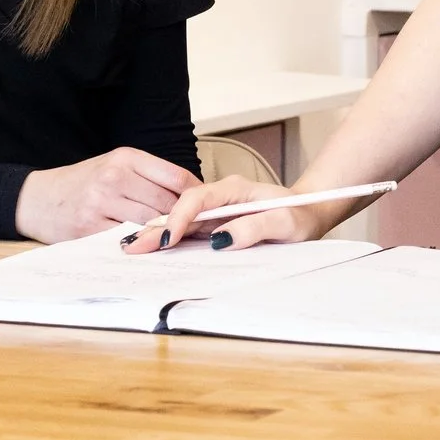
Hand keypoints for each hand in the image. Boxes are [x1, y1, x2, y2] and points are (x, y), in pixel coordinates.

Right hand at [15, 147, 198, 243]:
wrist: (37, 198)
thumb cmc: (84, 183)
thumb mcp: (115, 166)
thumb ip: (149, 176)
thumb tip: (192, 194)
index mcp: (126, 158)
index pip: (176, 177)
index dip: (196, 195)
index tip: (204, 207)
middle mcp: (114, 177)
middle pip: (167, 203)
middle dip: (182, 218)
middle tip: (195, 230)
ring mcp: (101, 202)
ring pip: (150, 222)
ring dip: (164, 233)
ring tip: (173, 239)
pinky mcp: (90, 228)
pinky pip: (128, 238)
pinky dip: (141, 243)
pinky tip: (147, 246)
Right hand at [119, 174, 381, 254]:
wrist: (309, 212)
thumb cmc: (300, 215)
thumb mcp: (286, 223)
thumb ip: (256, 227)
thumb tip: (222, 239)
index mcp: (234, 190)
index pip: (198, 198)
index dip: (179, 217)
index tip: (166, 237)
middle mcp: (220, 197)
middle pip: (181, 209)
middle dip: (156, 227)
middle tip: (131, 247)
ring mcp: (215, 211)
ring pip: (181, 221)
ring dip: (157, 234)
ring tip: (130, 249)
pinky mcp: (214, 225)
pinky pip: (188, 231)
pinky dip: (169, 240)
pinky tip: (150, 249)